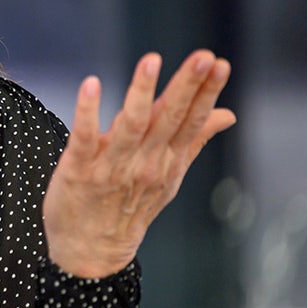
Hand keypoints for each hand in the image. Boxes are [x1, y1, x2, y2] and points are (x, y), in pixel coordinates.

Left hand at [42, 50, 234, 278]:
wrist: (91, 251)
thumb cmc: (128, 206)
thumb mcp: (168, 176)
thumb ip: (193, 141)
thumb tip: (227, 114)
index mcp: (166, 160)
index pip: (190, 121)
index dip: (205, 92)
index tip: (219, 63)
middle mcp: (145, 162)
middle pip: (169, 118)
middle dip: (187, 86)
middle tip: (204, 57)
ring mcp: (112, 166)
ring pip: (131, 125)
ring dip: (142, 92)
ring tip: (151, 61)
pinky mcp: (80, 168)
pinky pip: (84, 137)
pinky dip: (88, 112)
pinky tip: (91, 84)